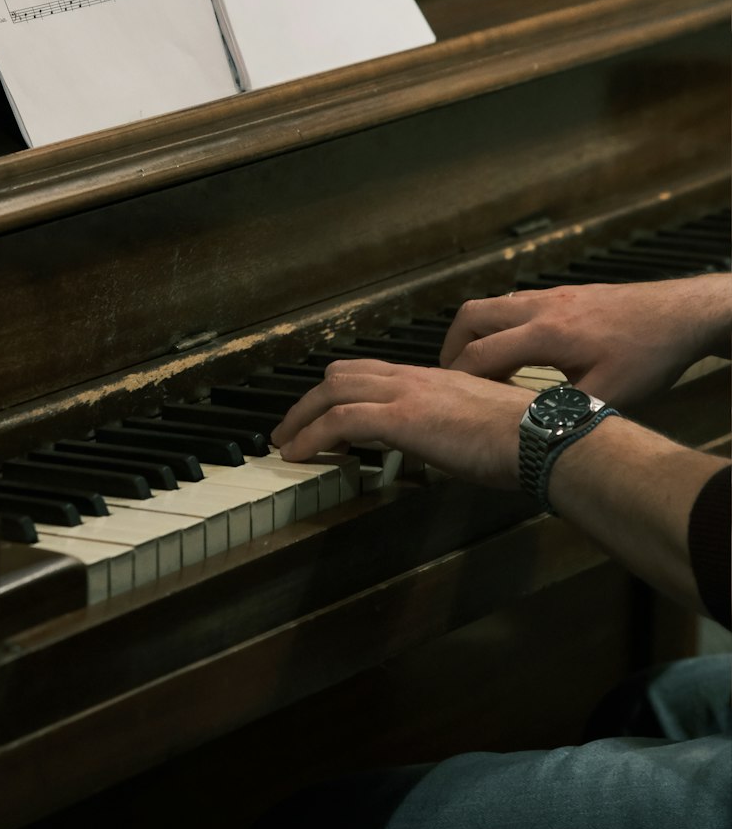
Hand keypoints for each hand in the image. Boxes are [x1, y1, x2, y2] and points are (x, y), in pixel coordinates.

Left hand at [272, 359, 532, 489]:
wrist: (543, 437)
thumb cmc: (525, 440)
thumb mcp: (479, 428)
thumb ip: (453, 431)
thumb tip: (444, 449)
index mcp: (433, 381)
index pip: (372, 373)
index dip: (342, 391)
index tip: (324, 414)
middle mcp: (415, 379)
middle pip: (343, 376)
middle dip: (311, 401)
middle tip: (292, 427)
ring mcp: (406, 395)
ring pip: (333, 392)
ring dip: (301, 418)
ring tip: (285, 443)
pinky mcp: (402, 418)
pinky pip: (340, 421)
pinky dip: (312, 436)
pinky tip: (299, 456)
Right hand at [439, 275, 730, 406]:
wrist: (679, 313)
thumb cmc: (648, 354)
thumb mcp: (608, 395)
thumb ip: (562, 410)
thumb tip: (530, 431)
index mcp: (546, 335)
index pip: (479, 353)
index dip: (457, 378)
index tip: (448, 399)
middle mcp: (540, 308)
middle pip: (470, 316)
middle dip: (451, 347)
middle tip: (451, 378)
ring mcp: (550, 297)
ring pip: (490, 305)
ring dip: (475, 334)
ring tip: (479, 367)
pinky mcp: (562, 294)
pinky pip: (513, 304)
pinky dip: (499, 326)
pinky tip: (516, 352)